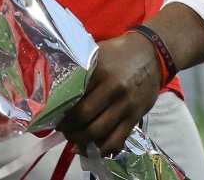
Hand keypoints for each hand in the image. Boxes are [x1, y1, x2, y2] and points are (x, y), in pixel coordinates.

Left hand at [57, 33, 161, 156]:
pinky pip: (116, 140)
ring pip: (97, 132)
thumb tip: (54, 89)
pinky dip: (100, 150)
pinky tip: (88, 149)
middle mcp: (113, 87)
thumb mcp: (97, 53)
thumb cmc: (119, 53)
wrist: (152, 53)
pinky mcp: (135, 117)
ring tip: (72, 137)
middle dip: (67, 127)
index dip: (59, 108)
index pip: (73, 95)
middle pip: (83, 116)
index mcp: (99, 69)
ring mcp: (125, 104)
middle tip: (61, 128)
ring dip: (80, 139)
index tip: (51, 114)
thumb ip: (80, 69)